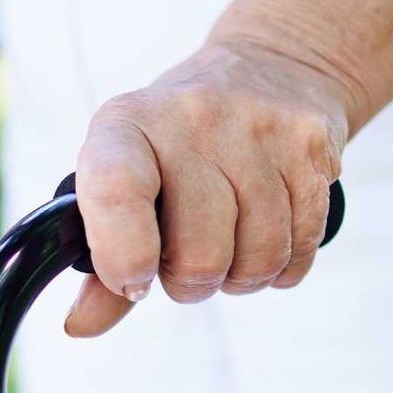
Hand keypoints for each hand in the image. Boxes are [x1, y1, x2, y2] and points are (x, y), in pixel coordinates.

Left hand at [64, 0, 392, 337]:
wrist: (271, 67)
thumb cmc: (177, 143)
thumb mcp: (126, 176)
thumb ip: (101, 259)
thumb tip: (80, 325)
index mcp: (125, 124)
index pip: (116, 190)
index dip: (124, 254)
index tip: (133, 282)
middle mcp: (190, 117)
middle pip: (199, 253)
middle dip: (192, 282)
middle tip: (188, 260)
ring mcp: (258, 126)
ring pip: (258, 257)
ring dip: (241, 276)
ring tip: (228, 244)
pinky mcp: (313, 144)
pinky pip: (300, 248)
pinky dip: (282, 265)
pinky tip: (267, 233)